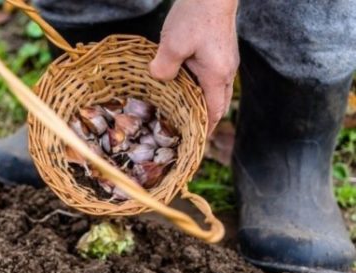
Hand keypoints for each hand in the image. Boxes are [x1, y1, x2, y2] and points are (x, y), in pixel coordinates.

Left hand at [149, 0, 238, 134]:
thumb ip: (164, 68)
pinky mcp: (219, 50)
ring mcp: (225, 60)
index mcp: (217, 76)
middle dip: (204, 120)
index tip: (192, 144)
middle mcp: (226, 71)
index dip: (203, 131)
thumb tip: (158, 79)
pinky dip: (199, 86)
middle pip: (217, 105)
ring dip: (200, 102)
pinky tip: (182, 84)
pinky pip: (211, 76)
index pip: (213, 113)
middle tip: (185, 132)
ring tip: (181, 112)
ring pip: (214, 90)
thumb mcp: (173, 46)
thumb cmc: (196, 17)